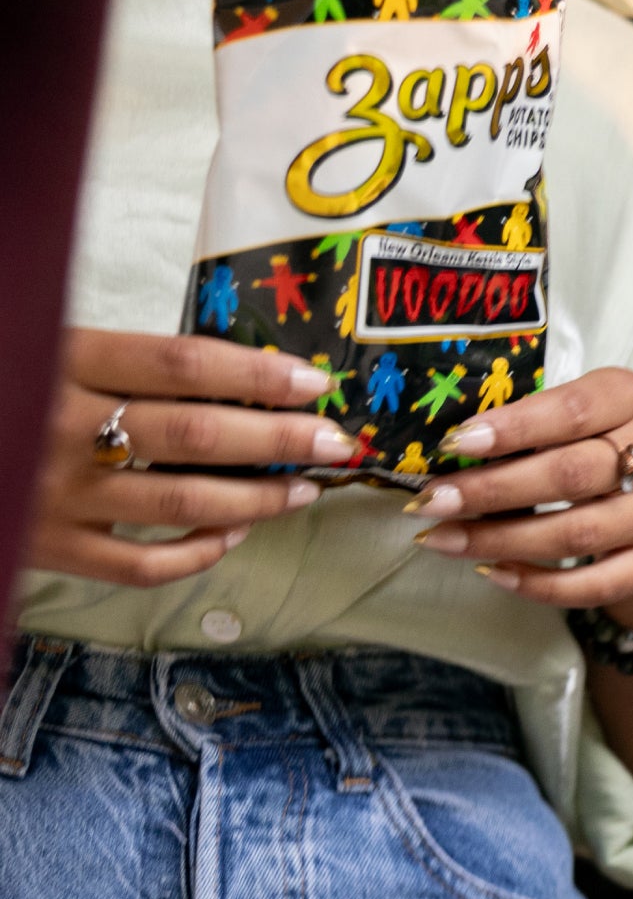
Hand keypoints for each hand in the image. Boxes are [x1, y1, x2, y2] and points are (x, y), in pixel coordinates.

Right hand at [26, 329, 340, 586]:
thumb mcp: (30, 334)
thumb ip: (103, 352)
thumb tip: (205, 366)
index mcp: (57, 357)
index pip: (179, 364)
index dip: (254, 374)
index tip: (311, 380)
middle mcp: (62, 427)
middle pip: (195, 435)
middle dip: (278, 440)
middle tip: (336, 442)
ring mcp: (57, 494)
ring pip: (182, 502)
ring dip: (256, 499)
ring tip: (304, 489)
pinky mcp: (50, 546)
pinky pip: (141, 565)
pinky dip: (195, 553)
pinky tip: (231, 537)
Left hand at [406, 366, 632, 630]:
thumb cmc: (601, 448)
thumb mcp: (579, 415)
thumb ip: (532, 422)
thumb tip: (452, 450)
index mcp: (630, 399)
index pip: (571, 411)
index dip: (512, 428)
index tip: (455, 443)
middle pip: (569, 476)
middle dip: (492, 491)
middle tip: (433, 501)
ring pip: (576, 534)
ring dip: (502, 540)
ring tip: (444, 540)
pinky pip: (595, 585)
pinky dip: (539, 584)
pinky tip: (494, 573)